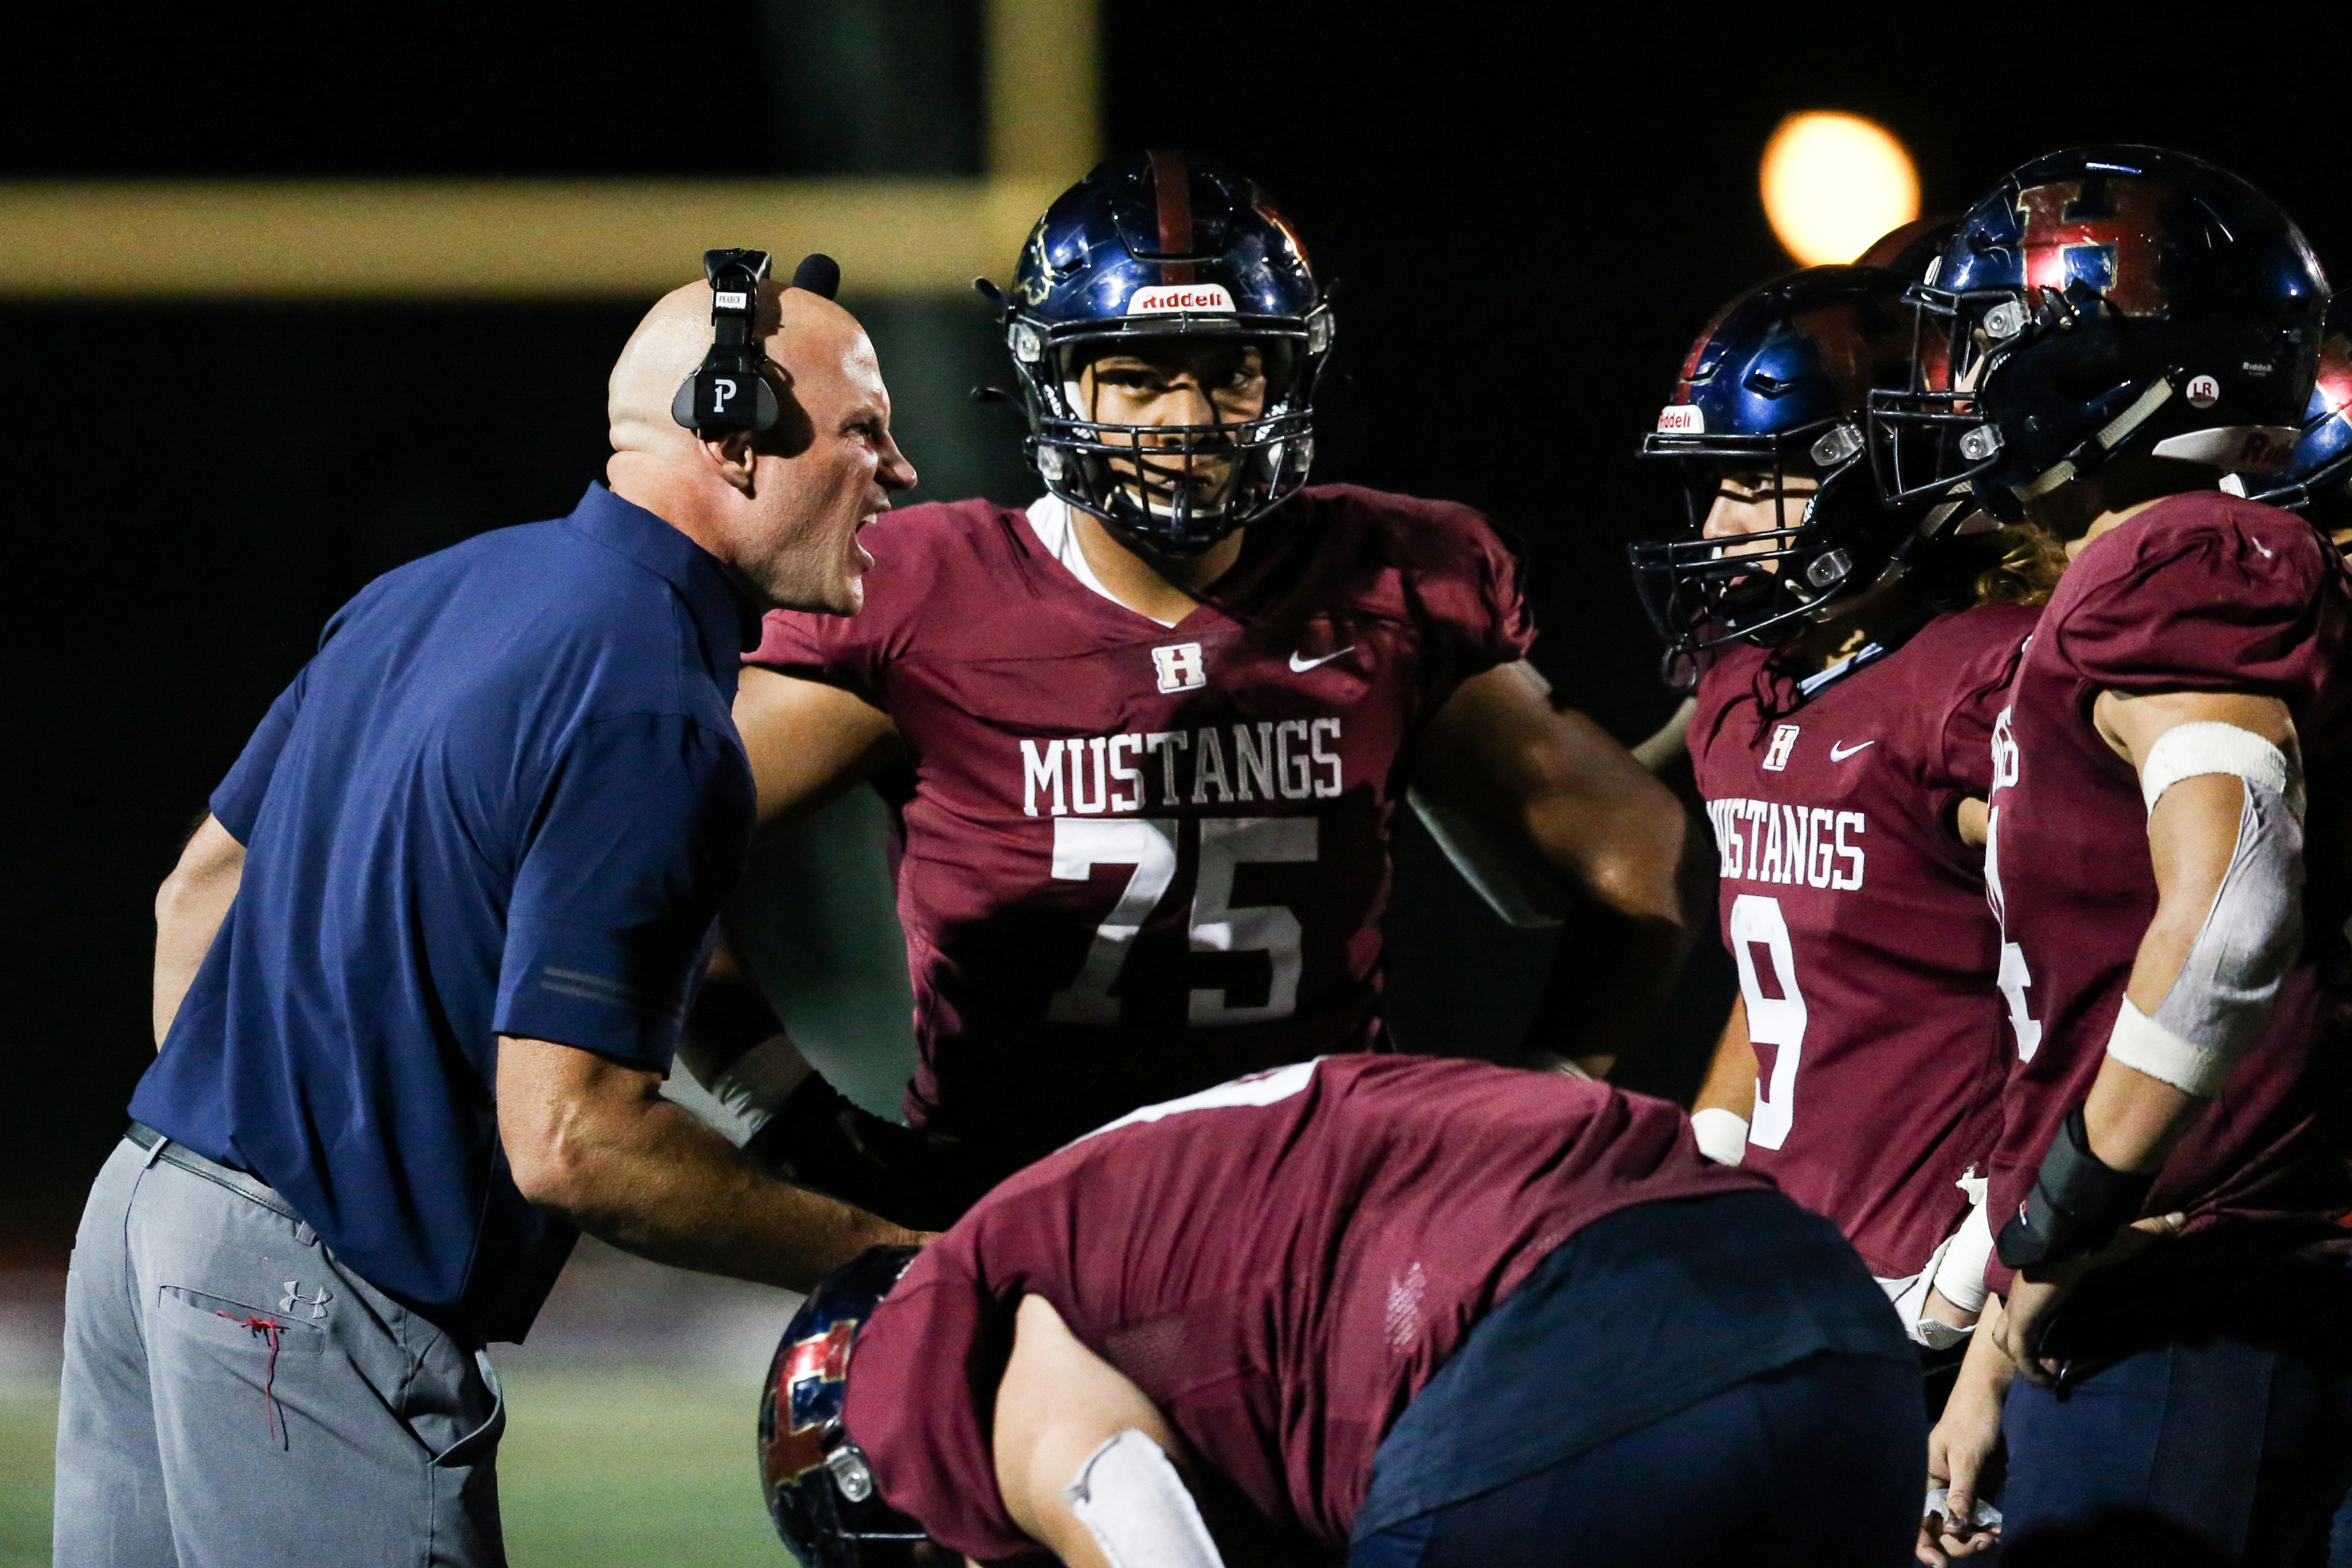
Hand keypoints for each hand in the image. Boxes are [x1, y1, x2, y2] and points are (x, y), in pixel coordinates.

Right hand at [1916, 1298, 2011, 1564]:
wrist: (1990, 1397)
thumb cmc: (1971, 1419)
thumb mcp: (1966, 1455)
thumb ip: (1960, 1489)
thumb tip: (1954, 1525)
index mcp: (1926, 1479)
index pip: (1917, 1518)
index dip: (1923, 1543)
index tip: (1938, 1562)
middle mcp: (1940, 1489)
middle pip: (1941, 1530)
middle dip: (1959, 1543)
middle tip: (1984, 1541)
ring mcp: (1961, 1490)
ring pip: (1961, 1528)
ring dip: (1975, 1539)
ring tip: (1994, 1537)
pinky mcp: (1980, 1489)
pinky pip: (1980, 1518)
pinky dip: (1988, 1529)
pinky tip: (1999, 1531)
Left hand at [1993, 1212, 2181, 1386]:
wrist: (2066, 1238)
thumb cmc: (2088, 1240)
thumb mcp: (2121, 1241)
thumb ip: (2149, 1232)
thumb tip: (2179, 1218)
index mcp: (2038, 1282)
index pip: (2025, 1308)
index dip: (2033, 1327)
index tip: (2053, 1347)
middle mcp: (2022, 1296)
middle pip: (2006, 1327)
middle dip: (2023, 1348)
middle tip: (2049, 1365)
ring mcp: (2018, 1306)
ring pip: (2004, 1339)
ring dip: (2023, 1359)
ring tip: (2049, 1373)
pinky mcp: (2022, 1318)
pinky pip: (2019, 1351)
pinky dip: (2030, 1368)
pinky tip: (2048, 1380)